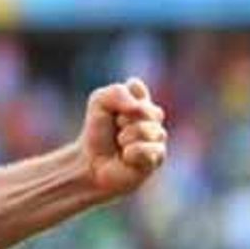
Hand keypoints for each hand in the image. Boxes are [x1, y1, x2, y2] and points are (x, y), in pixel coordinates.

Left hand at [79, 77, 167, 196]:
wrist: (91, 162)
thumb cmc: (97, 131)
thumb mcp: (99, 102)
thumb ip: (117, 93)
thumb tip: (138, 108)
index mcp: (140, 99)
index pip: (135, 87)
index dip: (119, 98)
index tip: (111, 109)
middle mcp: (153, 117)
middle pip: (145, 109)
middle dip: (123, 118)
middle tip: (116, 128)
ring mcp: (157, 137)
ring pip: (146, 130)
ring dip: (126, 136)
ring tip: (120, 143)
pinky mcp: (157, 157)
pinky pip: (147, 149)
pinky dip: (131, 152)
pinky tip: (126, 157)